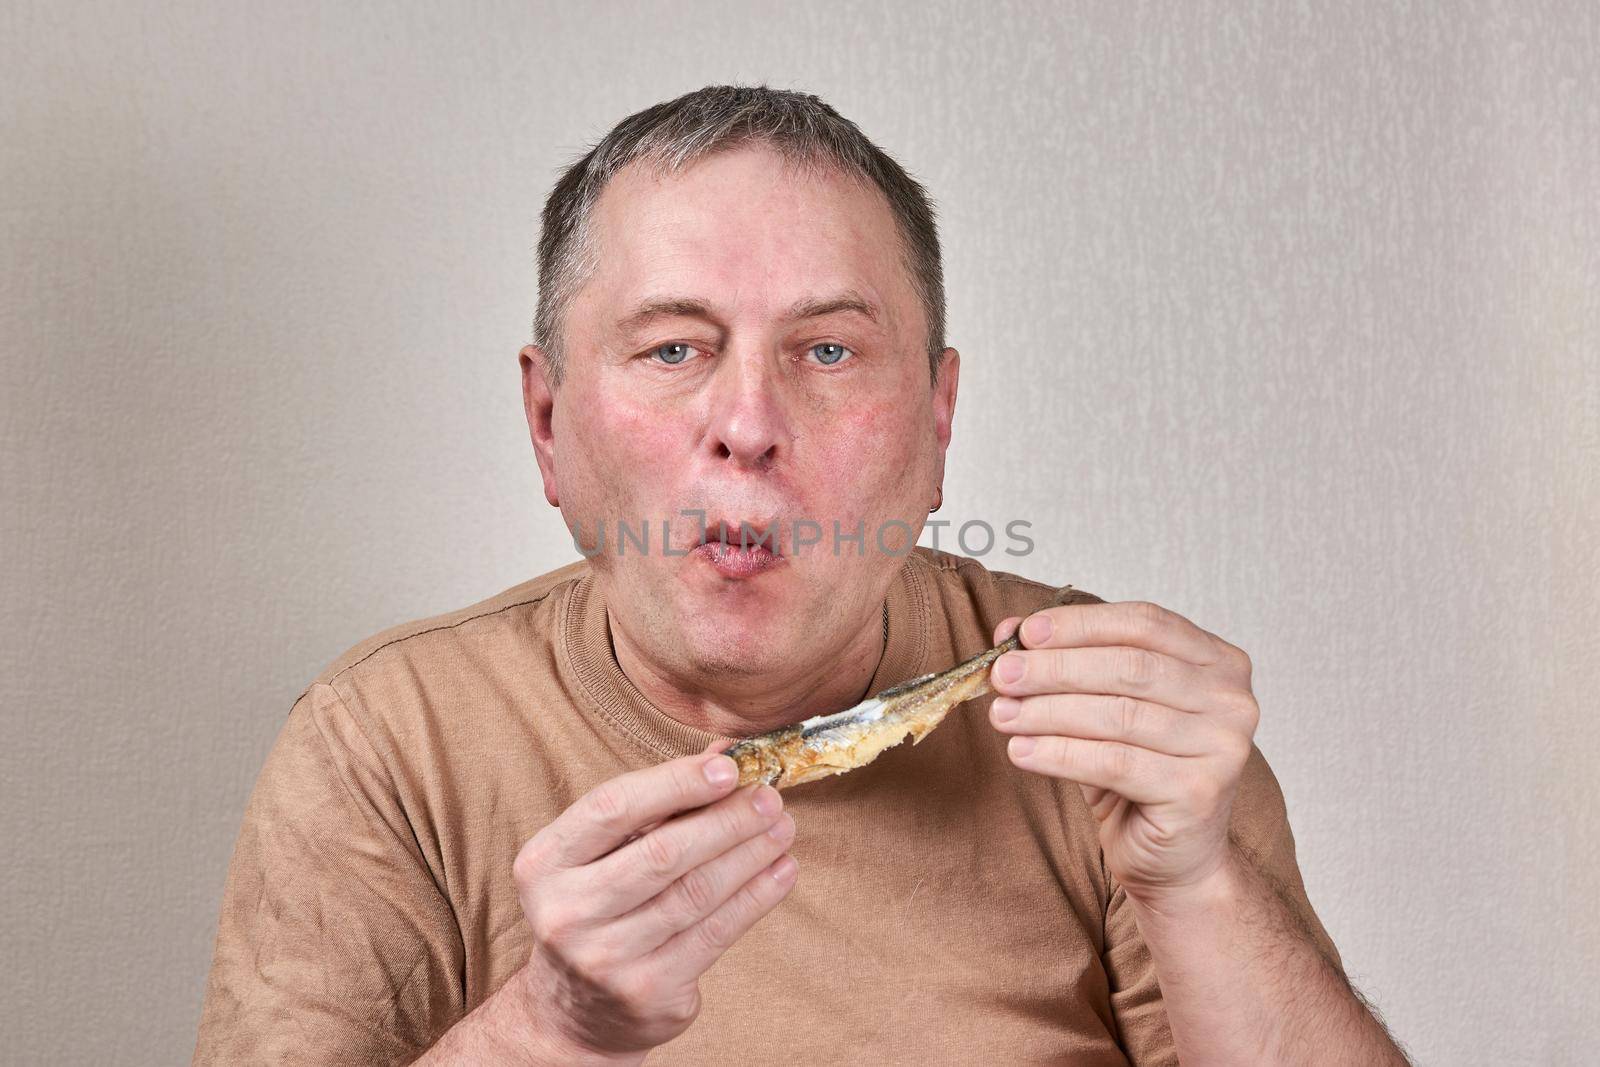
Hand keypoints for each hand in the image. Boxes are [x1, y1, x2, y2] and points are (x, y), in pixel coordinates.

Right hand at [507, 740, 797, 1059]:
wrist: (577, 1012)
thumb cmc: (599, 906)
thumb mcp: (608, 852)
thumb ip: (661, 802)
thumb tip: (726, 755)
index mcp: (545, 863)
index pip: (613, 808)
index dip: (675, 783)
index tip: (729, 768)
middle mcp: (566, 911)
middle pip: (662, 853)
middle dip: (726, 820)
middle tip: (770, 798)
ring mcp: (604, 957)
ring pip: (694, 893)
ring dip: (749, 855)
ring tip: (783, 829)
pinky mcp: (647, 991)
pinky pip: (714, 933)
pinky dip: (755, 897)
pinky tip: (781, 872)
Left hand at [987, 601, 1258, 902]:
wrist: (1175, 858)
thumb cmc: (1140, 773)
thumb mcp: (1103, 707)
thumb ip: (1069, 663)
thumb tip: (1011, 630)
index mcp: (1218, 662)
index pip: (1144, 623)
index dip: (1080, 624)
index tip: (1023, 633)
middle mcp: (1232, 700)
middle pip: (1130, 667)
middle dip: (1056, 667)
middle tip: (1002, 674)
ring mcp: (1222, 747)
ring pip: (1118, 714)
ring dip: (1048, 711)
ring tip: (1002, 713)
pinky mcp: (1199, 792)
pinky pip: (1114, 763)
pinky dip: (1059, 754)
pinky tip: (1022, 750)